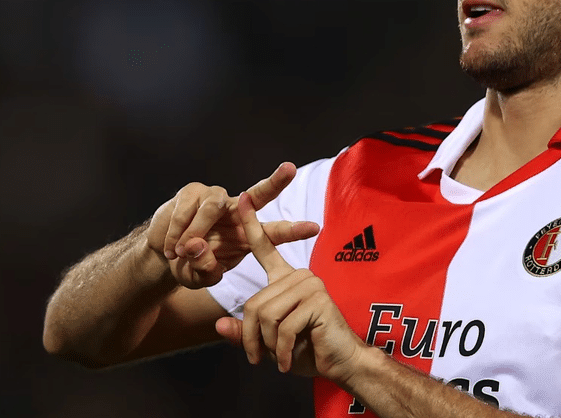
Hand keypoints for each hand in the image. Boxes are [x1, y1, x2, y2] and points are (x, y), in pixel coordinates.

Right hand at [144, 162, 316, 288]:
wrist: (163, 253)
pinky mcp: (192, 192)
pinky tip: (169, 248)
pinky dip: (175, 232)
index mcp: (247, 235)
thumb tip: (196, 247)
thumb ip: (203, 269)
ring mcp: (215, 198)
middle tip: (290, 169)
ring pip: (213, 207)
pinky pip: (187, 210)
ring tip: (180, 253)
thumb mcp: (197, 277)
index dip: (293, 230)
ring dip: (195, 232)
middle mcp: (237, 212)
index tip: (315, 228)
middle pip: (260, 193)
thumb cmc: (190, 264)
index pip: (274, 232)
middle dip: (276, 181)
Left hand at [215, 190, 367, 381]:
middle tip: (261, 357)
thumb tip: (220, 325)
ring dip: (268, 345)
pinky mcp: (317, 300)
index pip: (265, 247)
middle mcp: (299, 275)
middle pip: (255, 304)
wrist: (340, 362)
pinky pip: (283, 328)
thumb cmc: (307, 350)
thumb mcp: (269, 342)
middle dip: (253, 337)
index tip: (242, 197)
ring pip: (266, 316)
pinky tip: (288, 361)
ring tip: (279, 358)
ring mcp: (310, 284)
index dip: (251, 224)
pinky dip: (282, 351)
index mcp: (286, 278)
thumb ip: (246, 332)